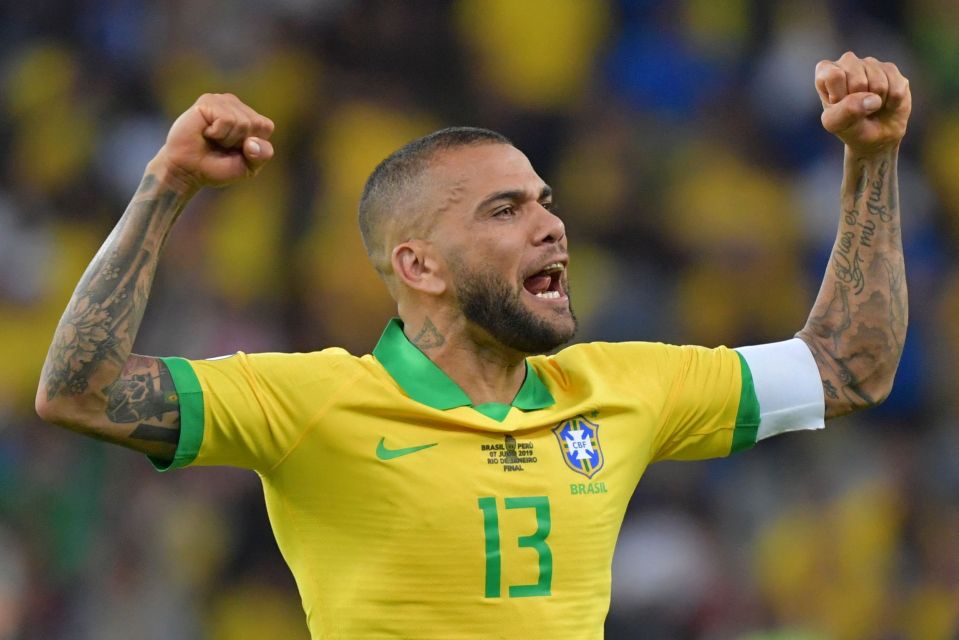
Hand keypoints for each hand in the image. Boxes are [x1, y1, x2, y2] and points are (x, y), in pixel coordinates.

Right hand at [149, 93, 274, 192]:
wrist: (188, 171)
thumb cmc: (217, 167)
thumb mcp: (249, 166)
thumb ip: (262, 155)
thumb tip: (252, 142)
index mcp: (249, 117)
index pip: (266, 126)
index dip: (253, 145)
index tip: (236, 150)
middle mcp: (236, 105)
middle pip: (255, 124)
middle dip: (239, 142)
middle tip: (221, 146)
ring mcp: (221, 100)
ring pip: (242, 122)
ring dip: (227, 139)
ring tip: (213, 139)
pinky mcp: (207, 101)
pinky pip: (226, 119)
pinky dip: (217, 133)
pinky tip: (205, 132)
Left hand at [815, 52, 910, 155]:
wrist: (875, 135)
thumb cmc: (849, 127)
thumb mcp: (836, 124)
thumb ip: (844, 111)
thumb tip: (871, 99)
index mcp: (826, 71)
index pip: (834, 75)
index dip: (840, 95)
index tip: (838, 104)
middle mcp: (848, 62)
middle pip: (858, 81)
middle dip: (859, 101)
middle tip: (857, 108)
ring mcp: (871, 63)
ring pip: (879, 84)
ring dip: (876, 103)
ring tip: (870, 105)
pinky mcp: (891, 69)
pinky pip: (896, 88)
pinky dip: (892, 102)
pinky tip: (885, 102)